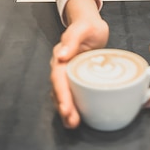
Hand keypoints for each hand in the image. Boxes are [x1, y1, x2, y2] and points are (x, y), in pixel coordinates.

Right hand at [50, 0, 108, 128]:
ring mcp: (67, 74)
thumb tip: (61, 55)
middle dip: (63, 106)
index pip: (58, 77)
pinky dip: (73, 107)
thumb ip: (72, 39)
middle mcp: (61, 67)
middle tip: (71, 120)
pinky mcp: (75, 79)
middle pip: (59, 90)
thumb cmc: (87, 26)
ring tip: (72, 123)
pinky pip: (71, 94)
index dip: (61, 93)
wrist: (92, 26)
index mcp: (61, 56)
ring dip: (66, 110)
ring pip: (63, 95)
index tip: (66, 107)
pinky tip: (77, 117)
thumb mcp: (82, 28)